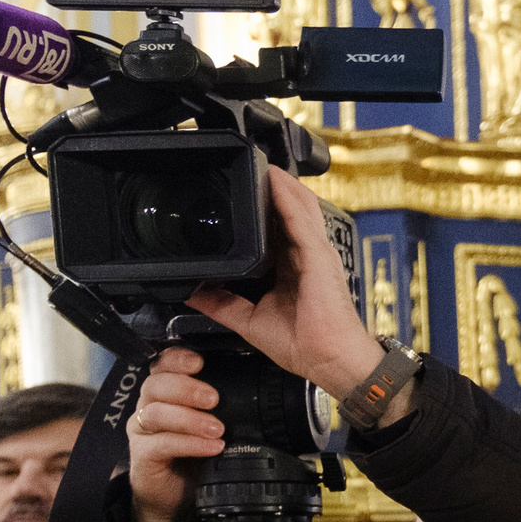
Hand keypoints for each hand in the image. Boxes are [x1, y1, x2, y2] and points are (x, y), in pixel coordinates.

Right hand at [126, 347, 223, 521]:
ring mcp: (143, 431)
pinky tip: (211, 447)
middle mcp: (149, 407)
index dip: (177, 359)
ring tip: (217, 429)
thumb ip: (223, 408)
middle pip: (156, 384)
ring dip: (190, 419)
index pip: (163, 365)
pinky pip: (160, 443)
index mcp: (166, 393)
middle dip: (187, 388)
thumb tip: (257, 392)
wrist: (176, 496)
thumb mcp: (214, 426)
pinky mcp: (141, 455)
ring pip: (157, 413)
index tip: (199, 362)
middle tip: (215, 399)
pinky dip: (189, 443)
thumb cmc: (197, 456)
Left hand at [186, 166, 387, 403]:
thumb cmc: (305, 345)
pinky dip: (287, 196)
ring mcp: (315, 253)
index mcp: (291, 268)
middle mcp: (305, 255)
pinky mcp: (319, 256)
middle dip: (270, 188)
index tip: (239, 190)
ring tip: (258, 161)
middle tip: (246, 166)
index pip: (276, 228)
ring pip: (298, 205)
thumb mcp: (249, 321)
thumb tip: (191, 291)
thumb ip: (221, 303)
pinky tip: (273, 178)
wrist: (329, 360)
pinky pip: (301, 218)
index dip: (261, 207)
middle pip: (288, 210)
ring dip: (279, 183)